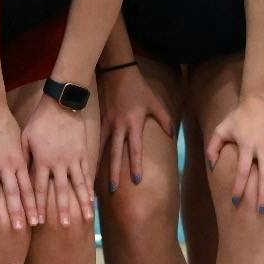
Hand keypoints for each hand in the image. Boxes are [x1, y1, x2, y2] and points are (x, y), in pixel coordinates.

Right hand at [0, 105, 36, 231]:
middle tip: (22, 230)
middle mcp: (9, 165)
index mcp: (21, 162)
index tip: (38, 222)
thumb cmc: (6, 125)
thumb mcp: (22, 142)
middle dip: (19, 212)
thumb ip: (25, 160)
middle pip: (15, 192)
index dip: (33, 205)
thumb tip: (33, 173)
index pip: (29, 188)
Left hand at [20, 94, 93, 226]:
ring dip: (82, 203)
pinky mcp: (83, 154)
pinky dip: (90, 187)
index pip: (38, 188)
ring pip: (79, 185)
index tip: (37, 223)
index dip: (37, 206)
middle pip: (60, 190)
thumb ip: (23, 158)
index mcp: (42, 160)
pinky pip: (87, 173)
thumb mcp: (25, 138)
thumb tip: (18, 177)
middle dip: (63, 210)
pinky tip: (92, 200)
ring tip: (87, 218)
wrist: (61, 104)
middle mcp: (59, 163)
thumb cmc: (40, 120)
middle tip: (66, 226)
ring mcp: (73, 159)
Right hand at [99, 64, 171, 193]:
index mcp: (134, 123)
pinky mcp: (100, 120)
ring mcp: (108, 124)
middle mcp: (119, 126)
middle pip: (116, 153)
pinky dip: (95, 152)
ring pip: (104, 149)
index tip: (136, 180)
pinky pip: (98, 140)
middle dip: (114, 172)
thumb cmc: (138, 88)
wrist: (117, 72)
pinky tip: (91, 163)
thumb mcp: (155, 102)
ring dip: (101, 165)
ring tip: (97, 181)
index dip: (136, 164)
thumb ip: (164, 118)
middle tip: (113, 190)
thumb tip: (172, 135)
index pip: (135, 148)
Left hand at [206, 94, 263, 214]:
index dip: (239, 188)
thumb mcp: (221, 129)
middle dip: (263, 196)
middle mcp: (263, 147)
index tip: (235, 202)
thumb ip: (213, 147)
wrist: (261, 100)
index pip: (242, 172)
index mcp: (246, 145)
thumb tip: (211, 167)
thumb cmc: (238, 117)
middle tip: (261, 212)